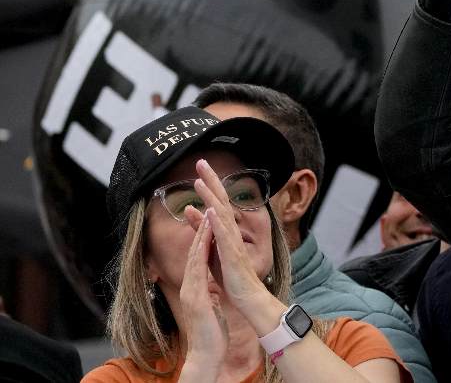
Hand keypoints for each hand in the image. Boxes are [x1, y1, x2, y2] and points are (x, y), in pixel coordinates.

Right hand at [174, 211, 226, 372]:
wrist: (206, 353)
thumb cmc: (211, 332)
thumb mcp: (210, 308)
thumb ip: (208, 296)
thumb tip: (210, 289)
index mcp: (195, 288)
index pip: (198, 258)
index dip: (203, 238)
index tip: (209, 220)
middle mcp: (190, 286)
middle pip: (193, 252)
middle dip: (198, 229)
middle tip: (202, 209)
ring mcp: (190, 291)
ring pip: (194, 257)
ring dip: (200, 235)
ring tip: (206, 215)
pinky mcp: (195, 296)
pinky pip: (198, 269)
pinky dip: (201, 252)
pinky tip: (206, 239)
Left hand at [191, 160, 281, 331]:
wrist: (248, 298)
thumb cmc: (231, 277)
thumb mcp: (213, 250)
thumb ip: (203, 231)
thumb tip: (192, 212)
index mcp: (226, 231)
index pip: (217, 202)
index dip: (209, 185)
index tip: (200, 169)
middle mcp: (232, 232)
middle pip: (221, 201)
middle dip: (211, 180)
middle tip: (201, 161)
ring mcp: (233, 242)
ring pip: (221, 214)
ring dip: (211, 196)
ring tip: (200, 181)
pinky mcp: (232, 254)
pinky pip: (224, 235)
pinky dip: (218, 222)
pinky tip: (211, 210)